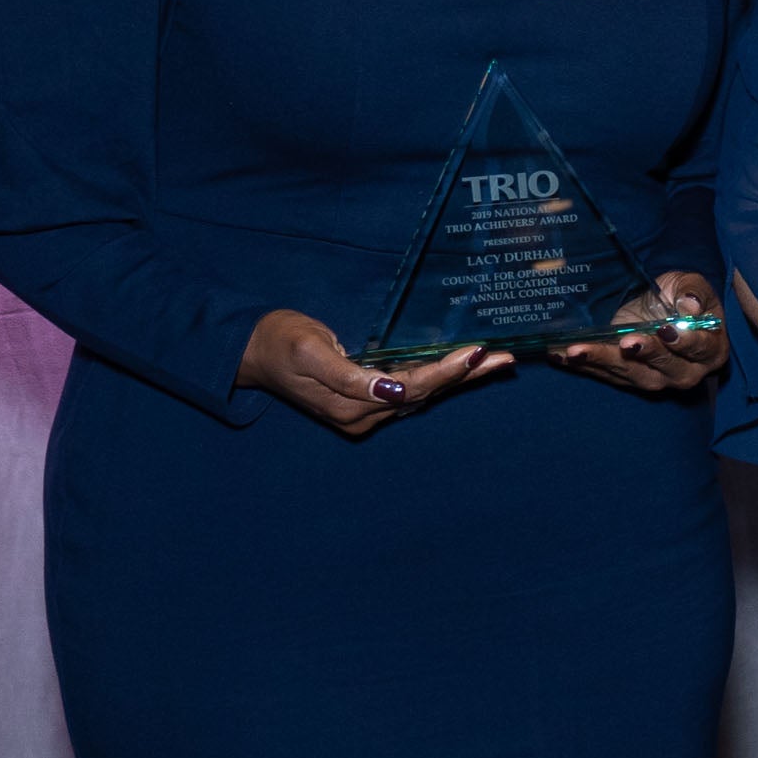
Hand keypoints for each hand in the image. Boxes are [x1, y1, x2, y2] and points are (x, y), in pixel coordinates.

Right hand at [238, 308, 506, 433]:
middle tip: (505, 359)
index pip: (412, 388)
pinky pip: (410, 389)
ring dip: (459, 378)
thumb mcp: (311, 352)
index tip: (476, 353)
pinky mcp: (365, 399)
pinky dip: (438, 377)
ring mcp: (365, 410)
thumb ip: (349, 376)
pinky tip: (461, 367)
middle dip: (466, 376)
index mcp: (351, 405)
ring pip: (422, 393)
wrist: (252, 351)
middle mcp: (363, 415)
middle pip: (426, 393)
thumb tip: (390, 389)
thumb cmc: (280, 342)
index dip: (446, 372)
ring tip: (495, 361)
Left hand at [548, 272, 729, 394]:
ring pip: (630, 374)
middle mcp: (685, 371)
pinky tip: (560, 355)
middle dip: (641, 355)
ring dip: (603, 362)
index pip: (699, 348)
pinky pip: (605, 374)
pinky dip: (583, 364)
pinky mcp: (627, 377)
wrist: (662, 309)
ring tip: (577, 350)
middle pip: (664, 369)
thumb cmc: (682, 296)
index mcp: (710, 349)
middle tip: (624, 342)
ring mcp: (655, 378)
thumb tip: (690, 305)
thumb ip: (693, 291)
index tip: (666, 330)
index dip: (684, 341)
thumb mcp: (691, 283)